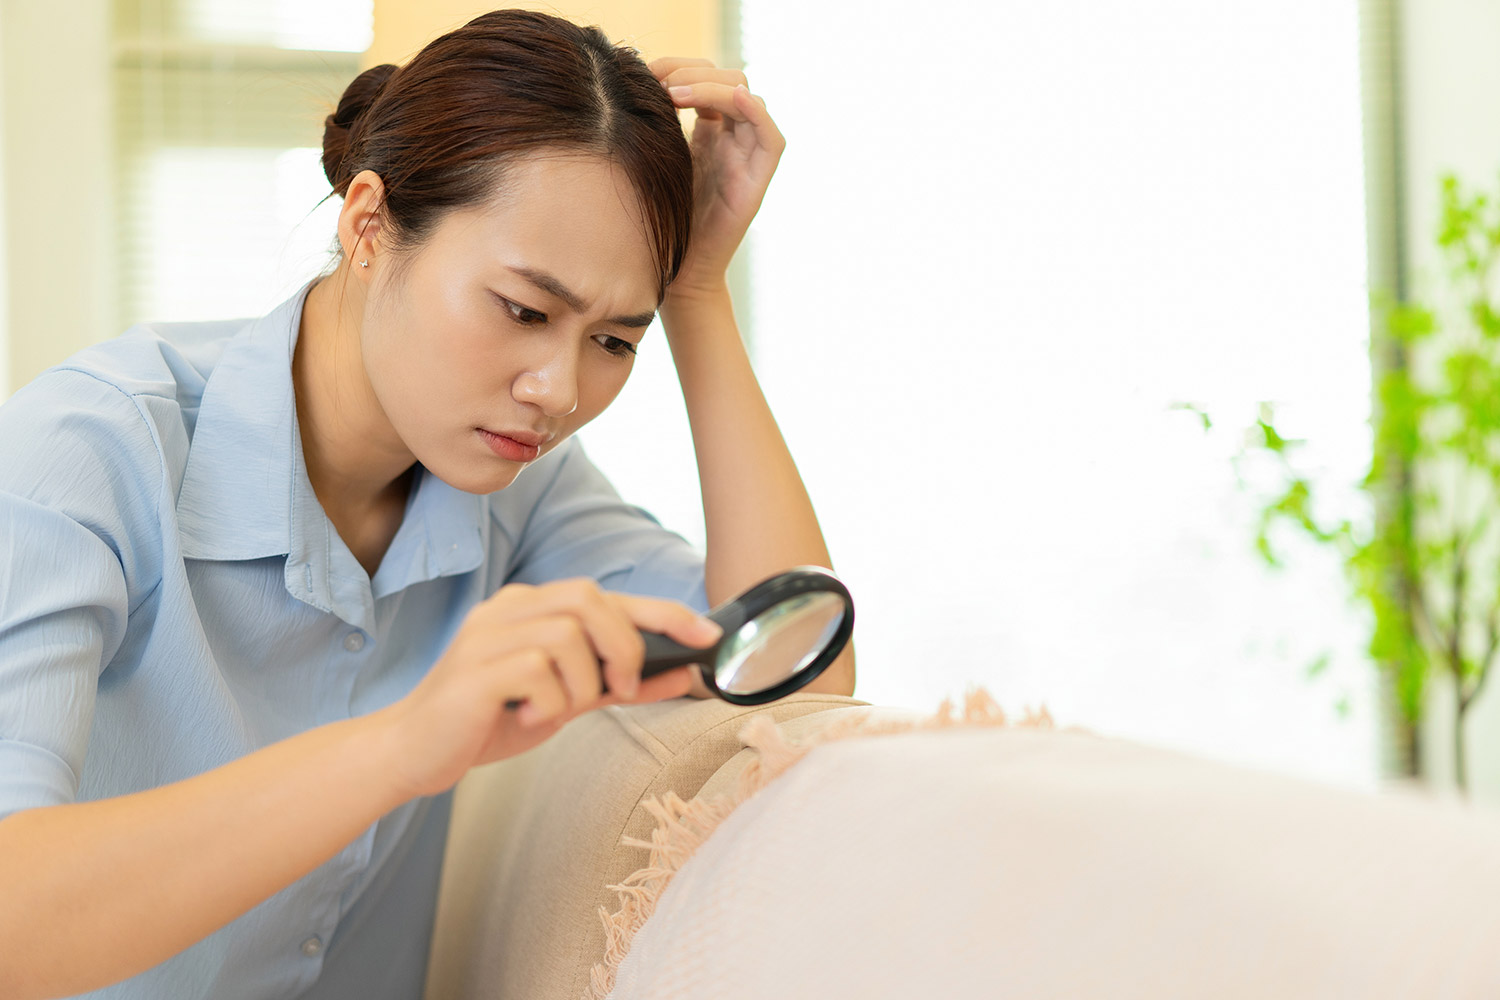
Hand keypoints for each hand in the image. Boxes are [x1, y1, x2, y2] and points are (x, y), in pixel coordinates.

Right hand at [373, 578, 722, 798]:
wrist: (414, 752)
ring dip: (584, 679)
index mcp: (529, 607)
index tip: (707, 634)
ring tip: (563, 708)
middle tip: (622, 689)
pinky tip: (528, 718)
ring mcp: (487, 634)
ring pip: (567, 633)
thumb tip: (680, 674)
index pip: (606, 595)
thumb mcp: (566, 700)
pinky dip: (551, 700)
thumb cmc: (489, 721)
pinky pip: (537, 669)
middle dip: (624, 644)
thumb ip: (618, 684)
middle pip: (589, 598)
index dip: (661, 611)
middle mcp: (508, 608)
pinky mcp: (475, 668)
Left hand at [651, 57, 785, 300]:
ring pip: (748, 100)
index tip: (647, 71)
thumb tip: (629, 82)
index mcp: (708, 133)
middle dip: (695, 71)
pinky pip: (771, 138)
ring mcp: (745, 160)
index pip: (707, 78)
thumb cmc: (658, 220)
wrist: (673, 274)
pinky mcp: (755, 184)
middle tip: (660, 82)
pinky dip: (756, 113)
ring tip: (675, 94)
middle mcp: (731, 141)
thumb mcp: (652, 161)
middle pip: (730, 79)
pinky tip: (733, 99)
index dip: (681, 66)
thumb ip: (654, 125)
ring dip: (715, 86)